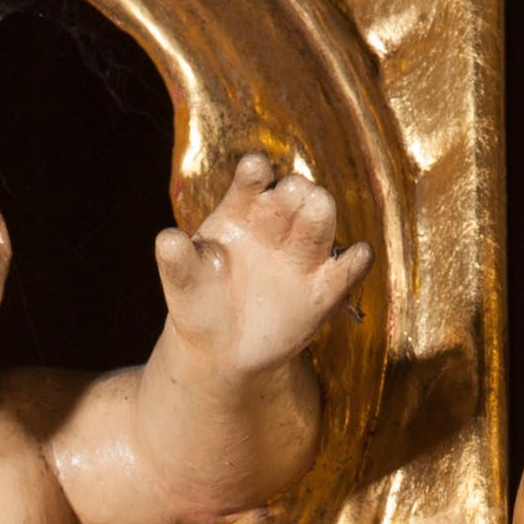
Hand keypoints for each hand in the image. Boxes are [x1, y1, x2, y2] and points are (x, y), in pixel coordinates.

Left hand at [155, 154, 368, 382]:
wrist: (220, 351)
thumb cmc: (200, 304)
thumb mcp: (182, 284)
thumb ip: (176, 261)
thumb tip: (167, 239)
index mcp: (241, 209)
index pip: (255, 177)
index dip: (257, 171)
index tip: (254, 173)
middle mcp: (276, 222)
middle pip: (295, 190)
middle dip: (295, 190)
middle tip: (291, 197)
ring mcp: (302, 252)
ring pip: (323, 216)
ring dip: (322, 211)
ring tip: (316, 214)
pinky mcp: (325, 286)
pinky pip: (351, 264)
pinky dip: (357, 258)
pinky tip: (352, 257)